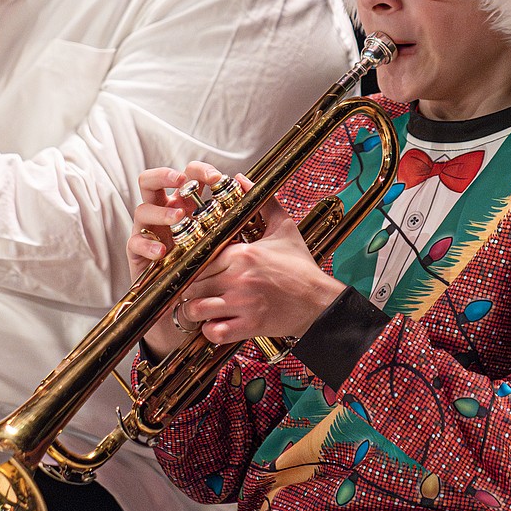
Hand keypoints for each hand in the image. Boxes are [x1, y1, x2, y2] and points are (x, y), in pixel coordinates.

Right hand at [127, 161, 218, 357]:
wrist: (190, 302)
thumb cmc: (210, 265)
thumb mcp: (226, 238)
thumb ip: (235, 212)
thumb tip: (245, 184)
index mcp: (185, 204)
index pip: (185, 175)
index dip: (198, 171)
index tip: (217, 179)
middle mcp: (163, 213)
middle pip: (151, 181)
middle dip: (166, 176)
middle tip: (183, 182)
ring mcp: (148, 231)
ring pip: (142, 209)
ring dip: (161, 212)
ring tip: (179, 219)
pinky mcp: (138, 253)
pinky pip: (135, 242)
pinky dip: (148, 245)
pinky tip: (163, 252)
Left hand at [180, 179, 345, 346]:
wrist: (321, 301)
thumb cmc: (301, 266)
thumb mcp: (284, 229)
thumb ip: (262, 202)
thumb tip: (242, 179)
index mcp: (243, 253)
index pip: (199, 258)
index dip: (191, 265)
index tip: (193, 269)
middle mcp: (238, 277)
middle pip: (192, 284)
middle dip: (190, 289)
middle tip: (195, 291)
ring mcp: (243, 303)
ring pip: (196, 308)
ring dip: (194, 311)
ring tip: (201, 308)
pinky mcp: (249, 326)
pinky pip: (213, 332)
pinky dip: (209, 330)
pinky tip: (216, 323)